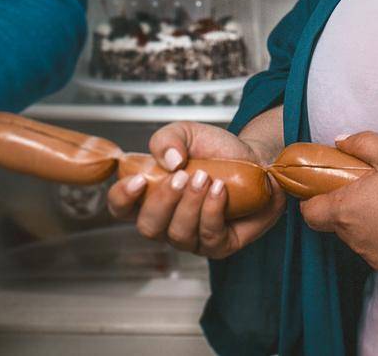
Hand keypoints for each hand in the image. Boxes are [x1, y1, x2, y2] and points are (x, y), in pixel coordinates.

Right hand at [107, 121, 284, 258]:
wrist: (256, 160)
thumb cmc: (217, 152)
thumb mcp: (187, 133)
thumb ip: (167, 139)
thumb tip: (166, 161)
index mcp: (151, 196)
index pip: (121, 208)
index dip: (122, 198)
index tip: (138, 180)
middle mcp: (167, 221)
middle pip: (148, 227)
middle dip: (163, 201)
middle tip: (181, 176)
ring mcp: (191, 237)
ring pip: (178, 234)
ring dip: (191, 203)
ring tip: (206, 177)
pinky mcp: (218, 245)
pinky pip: (208, 237)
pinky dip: (212, 210)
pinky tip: (219, 190)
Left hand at [299, 132, 377, 273]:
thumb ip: (361, 142)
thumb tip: (339, 141)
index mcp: (348, 210)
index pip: (310, 213)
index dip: (312, 198)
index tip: (327, 184)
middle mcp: (355, 239)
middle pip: (334, 223)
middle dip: (345, 204)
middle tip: (371, 185)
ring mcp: (375, 256)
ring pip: (357, 236)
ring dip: (366, 220)